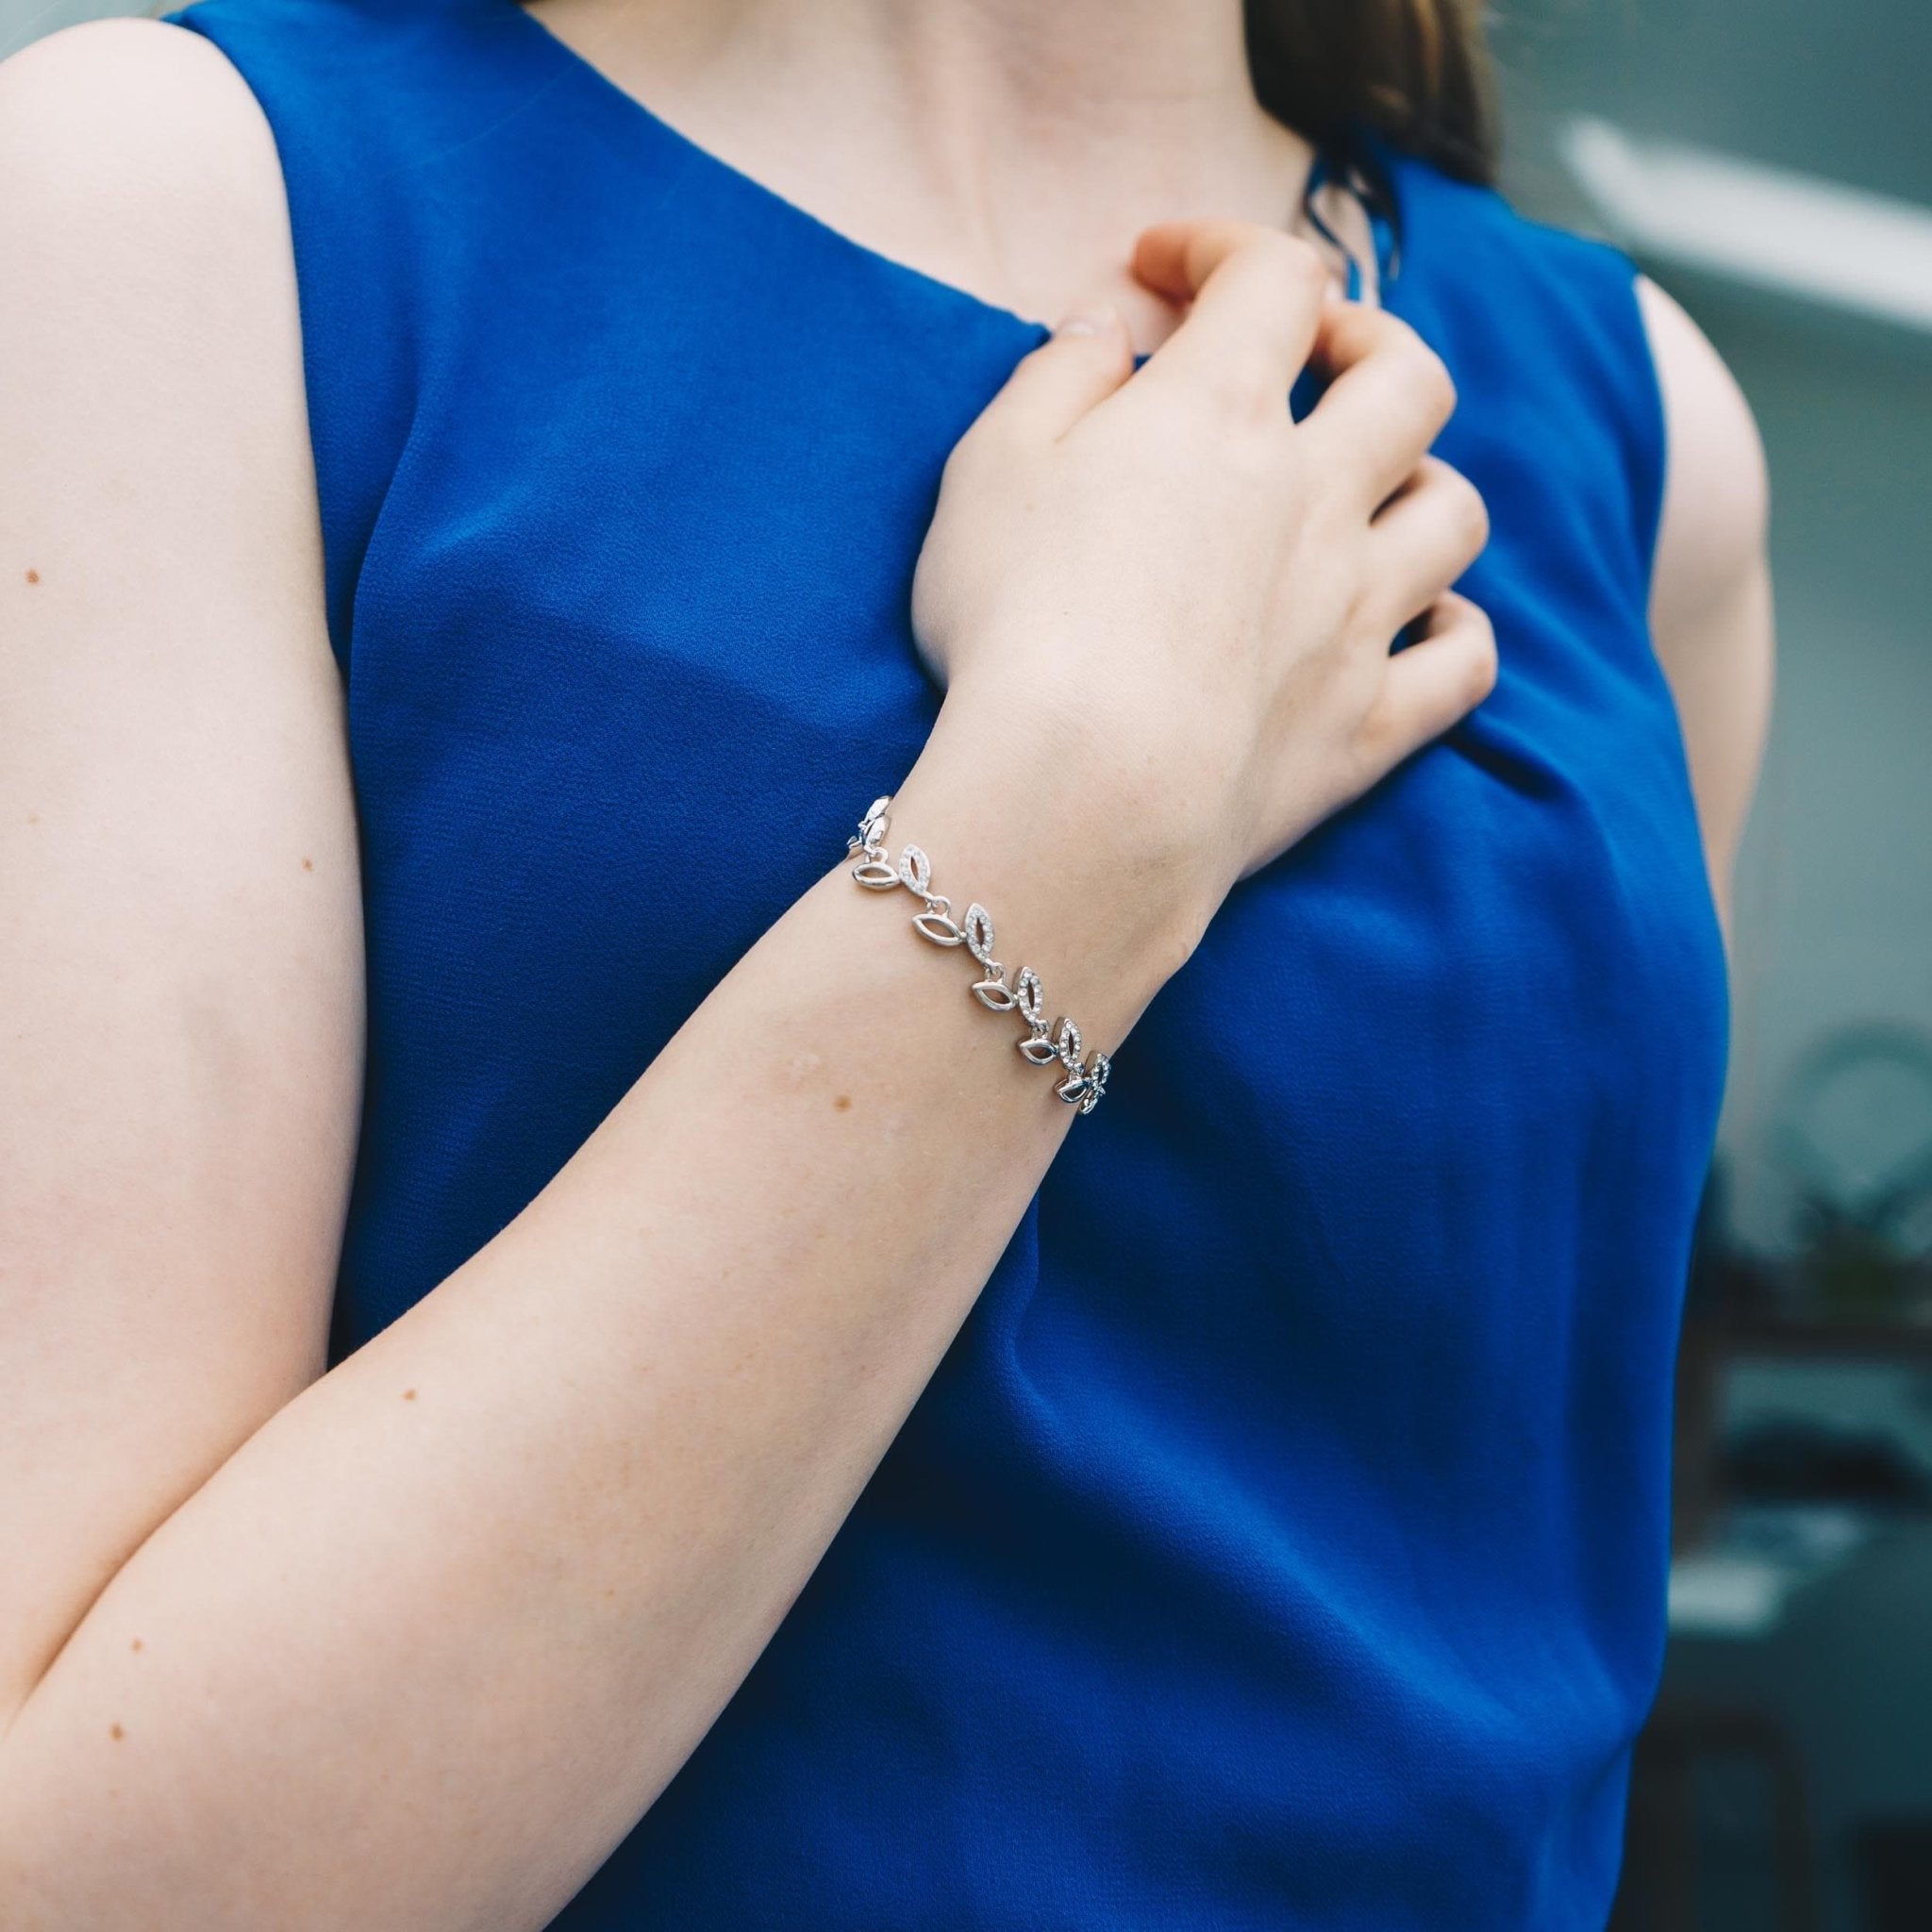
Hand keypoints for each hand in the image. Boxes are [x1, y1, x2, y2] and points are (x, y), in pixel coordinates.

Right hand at [911, 219, 1493, 949]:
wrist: (1084, 795)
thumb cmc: (1015, 625)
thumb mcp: (989, 470)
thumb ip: (1055, 379)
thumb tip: (1109, 328)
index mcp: (1220, 413)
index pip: (1271, 277)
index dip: (1224, 249)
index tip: (1165, 269)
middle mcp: (1316, 498)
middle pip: (1408, 376)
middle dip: (1367, 342)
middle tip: (1310, 361)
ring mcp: (1358, 614)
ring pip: (1453, 510)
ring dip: (1419, 483)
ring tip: (1364, 497)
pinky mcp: (1367, 725)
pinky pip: (1465, 662)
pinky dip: (1456, 631)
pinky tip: (1420, 624)